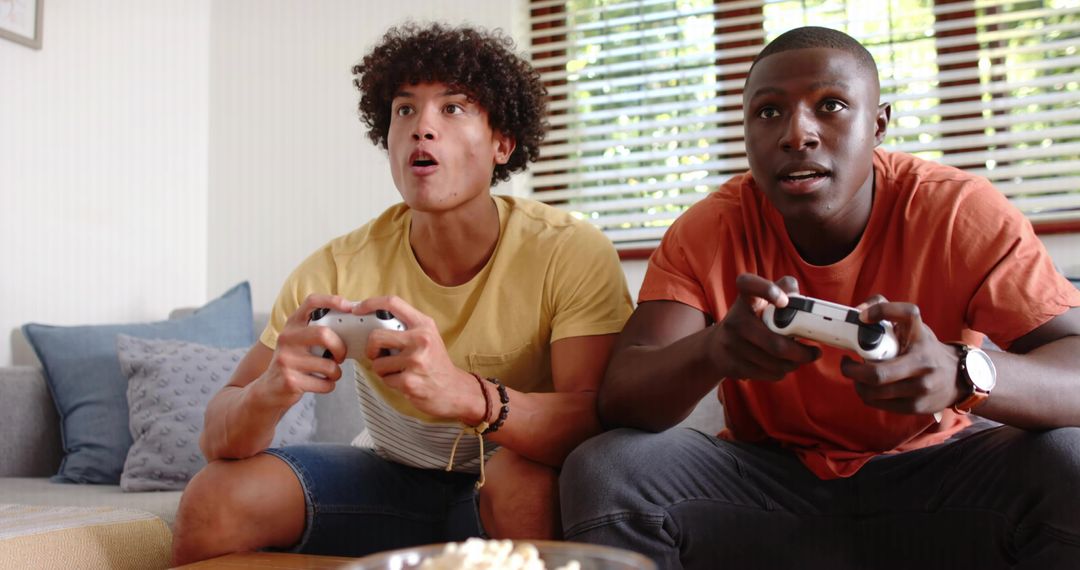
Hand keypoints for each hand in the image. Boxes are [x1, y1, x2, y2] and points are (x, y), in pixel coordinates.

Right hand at [254, 294, 356, 406]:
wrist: (268, 390)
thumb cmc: (293, 363)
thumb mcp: (299, 341)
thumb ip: (317, 330)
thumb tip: (350, 325)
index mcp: (292, 324)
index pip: (311, 302)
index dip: (332, 301)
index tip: (349, 307)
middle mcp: (287, 338)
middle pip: (324, 334)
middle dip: (340, 348)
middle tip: (340, 356)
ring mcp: (287, 360)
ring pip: (328, 365)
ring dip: (336, 372)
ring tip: (330, 373)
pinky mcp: (291, 381)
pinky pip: (324, 383)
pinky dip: (329, 385)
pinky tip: (321, 383)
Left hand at [351, 296, 483, 422]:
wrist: (454, 390)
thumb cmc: (436, 363)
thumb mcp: (428, 337)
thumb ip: (405, 327)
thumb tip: (372, 321)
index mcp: (424, 324)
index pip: (392, 303)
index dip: (370, 303)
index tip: (357, 310)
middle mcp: (421, 339)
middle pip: (376, 336)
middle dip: (371, 349)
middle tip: (378, 355)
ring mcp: (416, 361)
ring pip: (377, 363)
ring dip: (382, 370)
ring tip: (398, 371)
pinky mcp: (410, 381)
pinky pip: (385, 379)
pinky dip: (390, 382)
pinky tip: (404, 381)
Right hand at [709, 273, 819, 381]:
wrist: (717, 346)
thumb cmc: (750, 319)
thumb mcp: (762, 300)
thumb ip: (784, 289)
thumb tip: (799, 296)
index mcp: (745, 298)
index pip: (748, 284)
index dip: (767, 290)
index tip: (784, 301)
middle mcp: (735, 320)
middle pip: (776, 344)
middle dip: (801, 353)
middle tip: (815, 352)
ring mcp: (731, 344)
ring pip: (776, 364)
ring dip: (794, 364)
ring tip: (798, 359)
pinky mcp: (732, 366)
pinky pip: (769, 374)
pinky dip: (781, 372)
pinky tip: (781, 365)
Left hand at [840, 298, 960, 415]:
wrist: (957, 378)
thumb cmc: (926, 349)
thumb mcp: (914, 327)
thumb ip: (888, 312)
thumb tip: (859, 312)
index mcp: (921, 336)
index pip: (907, 314)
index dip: (881, 311)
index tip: (862, 317)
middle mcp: (923, 362)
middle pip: (876, 373)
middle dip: (852, 370)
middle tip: (847, 363)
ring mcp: (921, 387)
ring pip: (872, 391)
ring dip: (857, 383)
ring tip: (858, 376)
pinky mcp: (916, 406)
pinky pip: (878, 403)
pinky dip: (867, 395)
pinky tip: (869, 387)